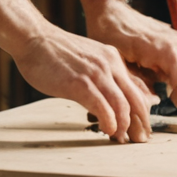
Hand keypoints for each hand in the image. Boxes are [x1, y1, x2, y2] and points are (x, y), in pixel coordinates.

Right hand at [10, 22, 159, 143]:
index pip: (137, 87)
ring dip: (124, 126)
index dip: (142, 109)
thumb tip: (106, 97)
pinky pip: (103, 108)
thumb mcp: (87, 59)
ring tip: (121, 137)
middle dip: (140, 122)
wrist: (34, 38)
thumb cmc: (54, 51)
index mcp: (112, 58)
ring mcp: (96, 74)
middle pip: (135, 98)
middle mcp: (109, 64)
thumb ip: (100, 74)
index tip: (141, 125)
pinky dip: (109, 122)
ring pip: (122, 105)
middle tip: (139, 138)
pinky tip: (107, 130)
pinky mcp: (80, 84)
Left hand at [83, 0, 176, 108]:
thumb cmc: (110, 35)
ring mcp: (174, 36)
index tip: (176, 107)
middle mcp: (174, 42)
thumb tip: (152, 100)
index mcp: (163, 50)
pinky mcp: (170, 34)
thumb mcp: (120, 64)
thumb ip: (140, 83)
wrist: (108, 9)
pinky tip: (172, 79)